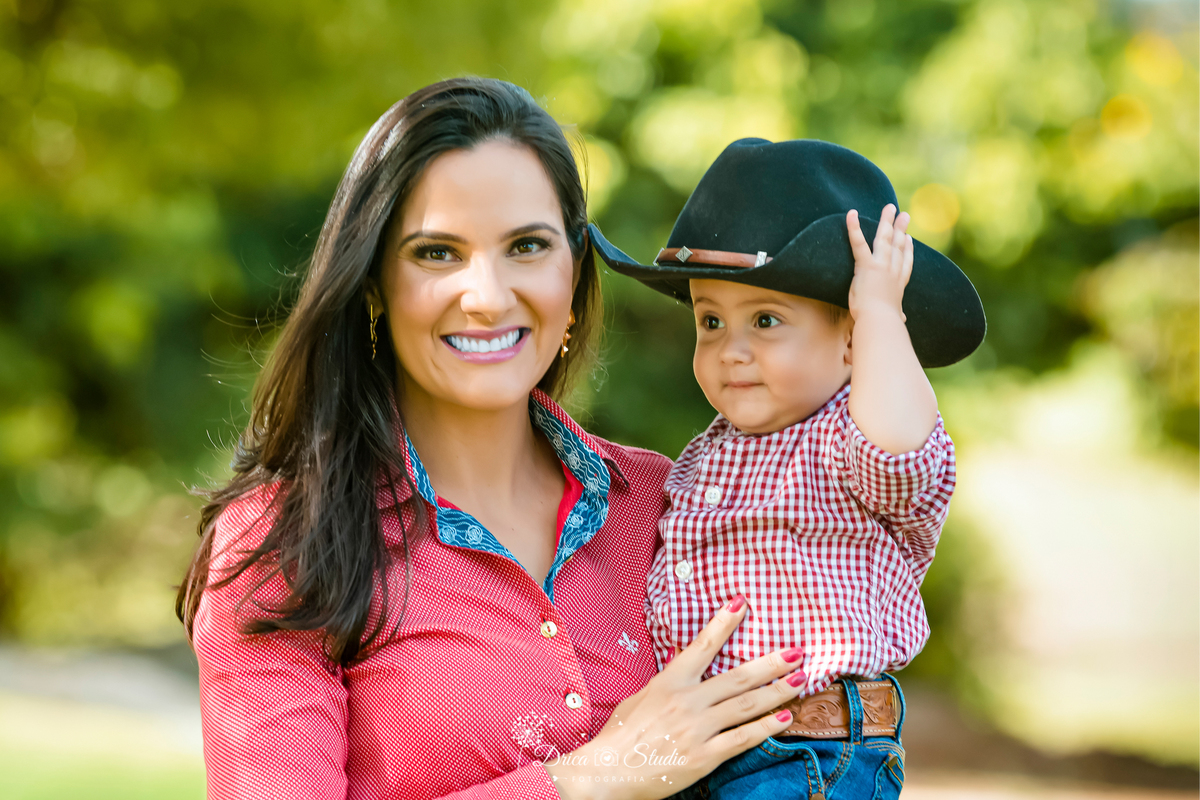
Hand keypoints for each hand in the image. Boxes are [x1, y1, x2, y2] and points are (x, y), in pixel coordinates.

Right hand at [543, 597, 806, 799]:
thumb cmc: (619, 736)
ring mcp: (697, 729)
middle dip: (771, 663)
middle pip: (738, 677)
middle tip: (797, 652)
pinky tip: (784, 718)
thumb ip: (667, 687)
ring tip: (800, 680)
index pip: (702, 646)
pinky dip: (766, 727)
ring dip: (778, 691)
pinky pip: (742, 738)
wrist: (607, 772)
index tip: (742, 603)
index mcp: (669, 682)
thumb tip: (686, 676)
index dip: (724, 623)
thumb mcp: (640, 699)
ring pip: (747, 705)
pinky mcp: (704, 756)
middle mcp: (687, 701)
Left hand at [846, 204, 912, 322]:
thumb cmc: (884, 323)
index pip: (905, 263)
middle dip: (900, 229)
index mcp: (898, 284)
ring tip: (889, 207)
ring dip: (887, 221)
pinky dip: (854, 227)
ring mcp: (881, 265)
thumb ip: (897, 316)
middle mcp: (893, 271)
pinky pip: (858, 243)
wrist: (880, 322)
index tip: (909, 239)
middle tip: (904, 215)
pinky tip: (851, 214)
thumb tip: (902, 321)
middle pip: (898, 245)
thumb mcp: (893, 318)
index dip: (907, 249)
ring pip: (884, 238)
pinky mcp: (867, 265)